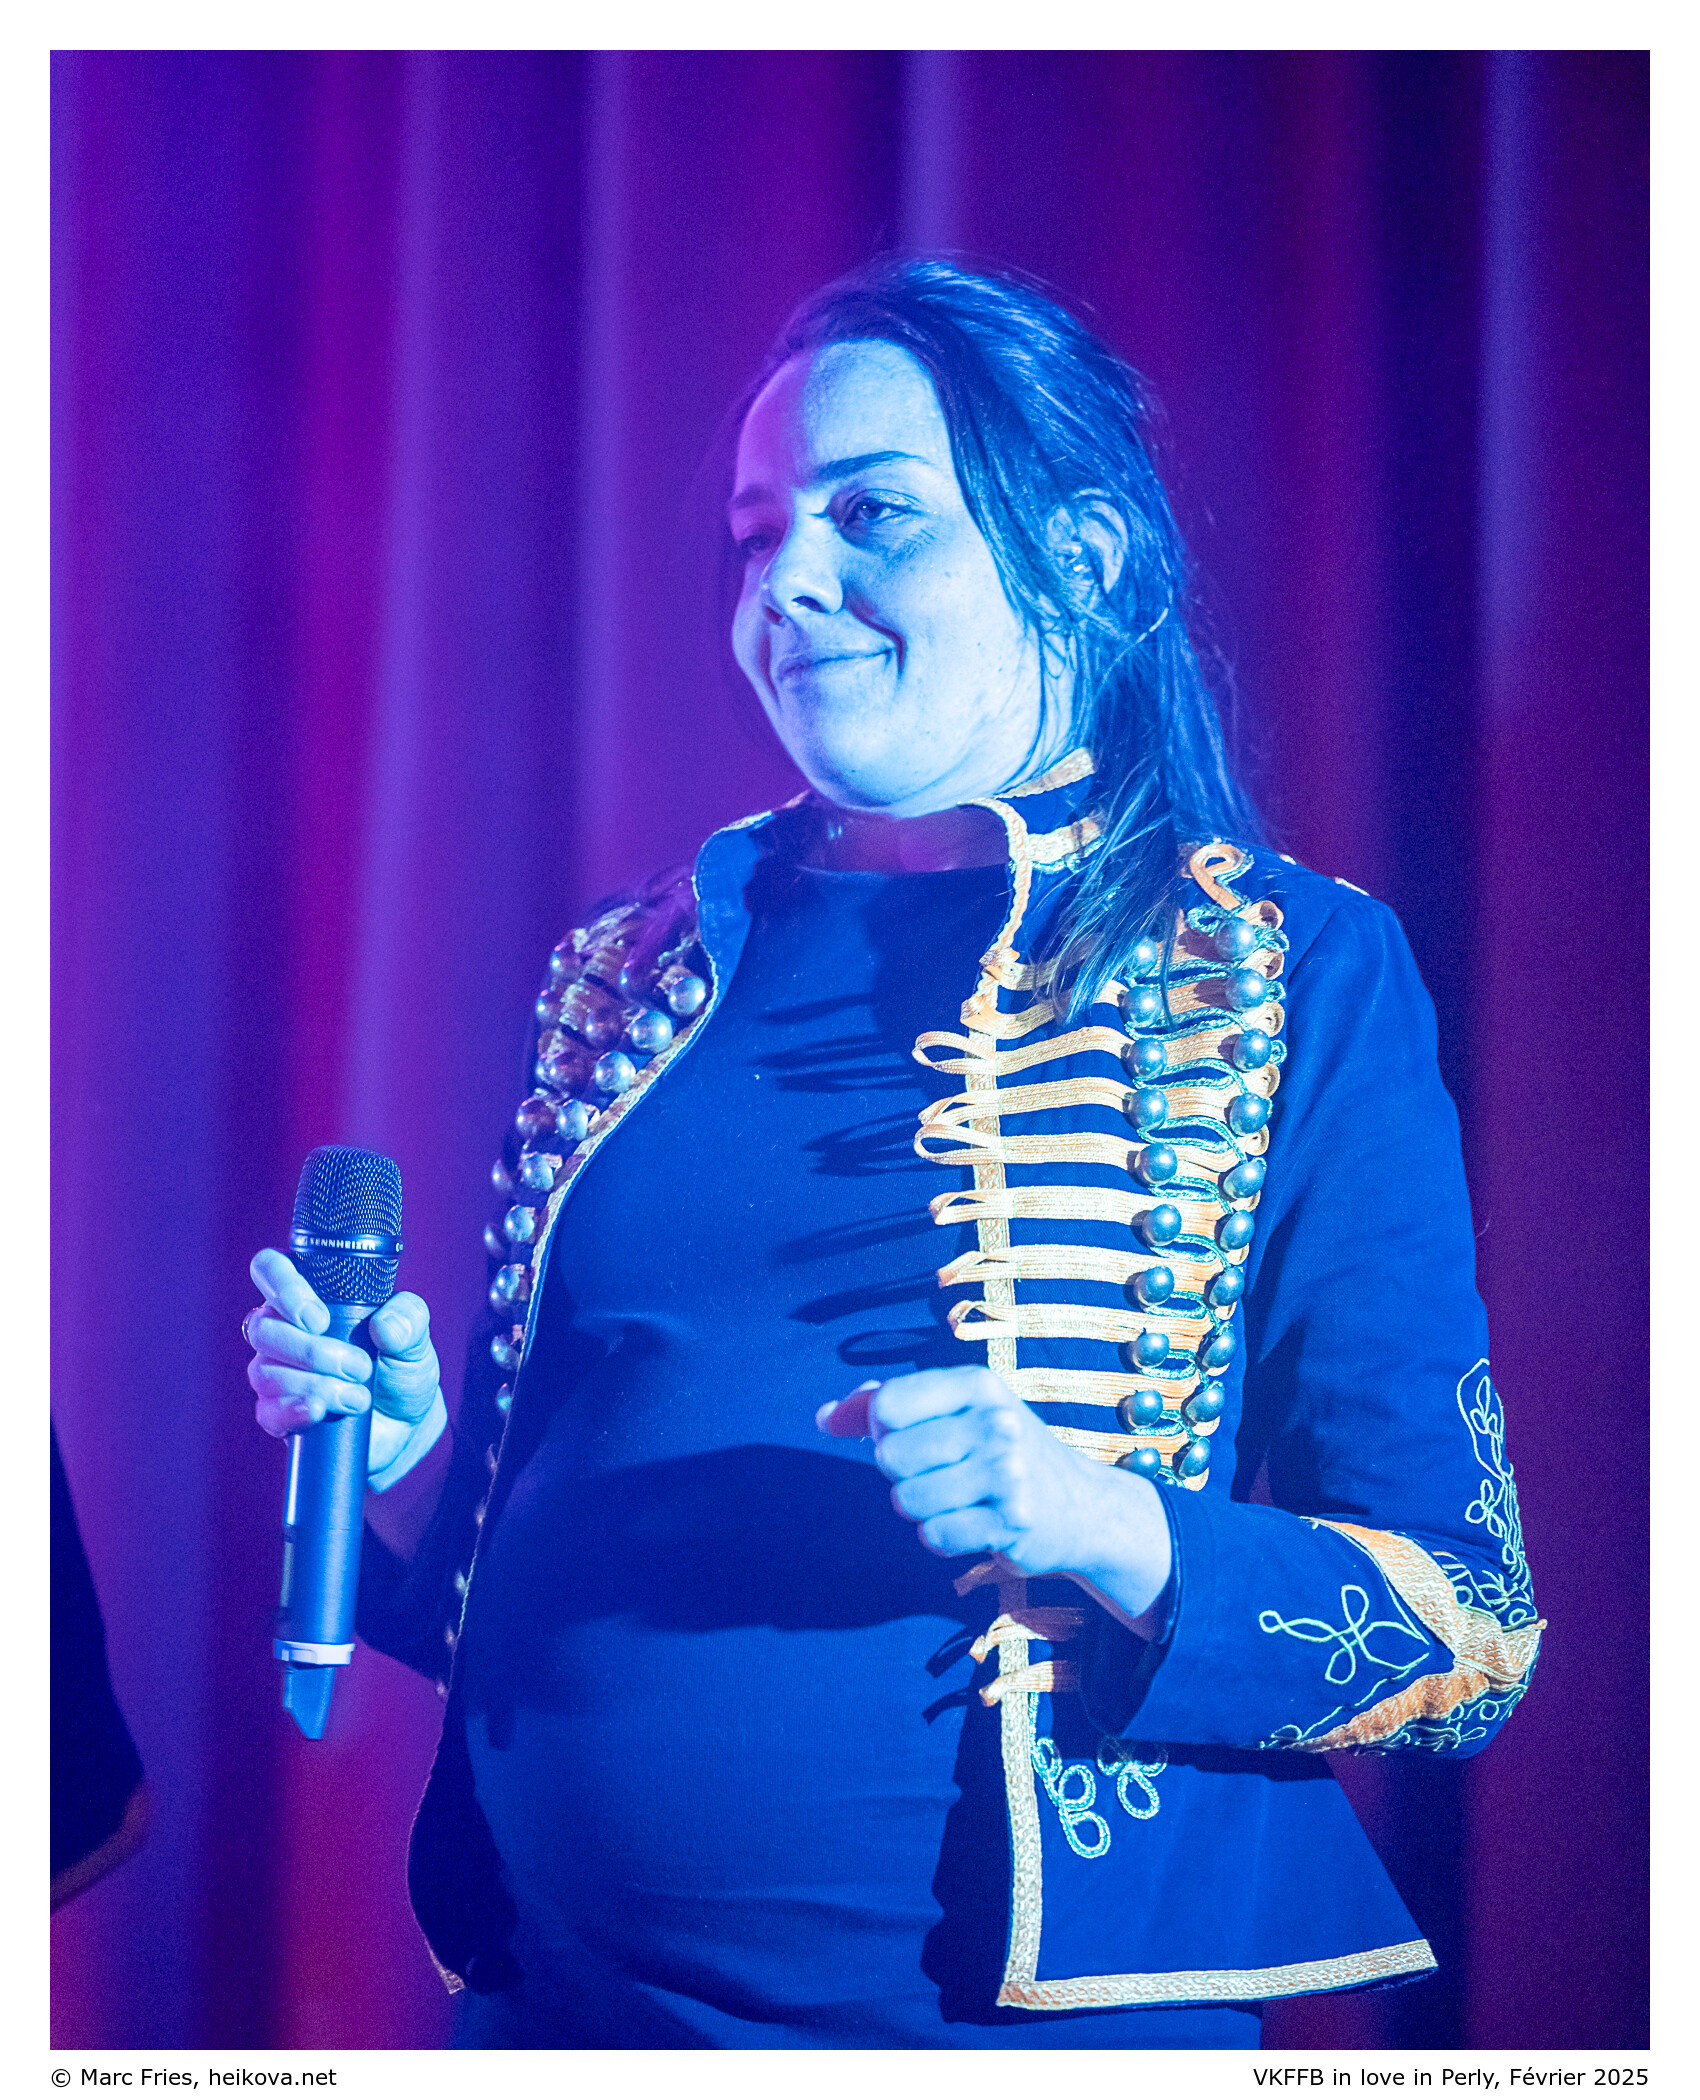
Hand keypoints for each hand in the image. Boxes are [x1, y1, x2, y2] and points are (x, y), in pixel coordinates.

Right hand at [244, 1248, 442, 1481]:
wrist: (405, 1424)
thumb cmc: (401, 1368)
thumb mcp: (415, 1338)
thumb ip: (409, 1317)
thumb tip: (384, 1325)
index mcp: (310, 1297)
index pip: (270, 1270)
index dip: (284, 1288)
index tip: (319, 1318)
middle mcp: (284, 1330)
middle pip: (264, 1328)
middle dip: (312, 1351)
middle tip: (359, 1367)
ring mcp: (275, 1372)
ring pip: (265, 1371)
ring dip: (314, 1384)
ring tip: (358, 1397)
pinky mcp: (277, 1412)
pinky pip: (267, 1411)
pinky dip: (294, 1411)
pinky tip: (319, 1412)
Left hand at [817, 1366, 1171, 1633]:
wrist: (1082, 1505)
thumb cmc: (999, 1451)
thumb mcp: (953, 1411)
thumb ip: (883, 1406)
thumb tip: (825, 1417)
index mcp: (976, 1384)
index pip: (887, 1405)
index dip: (881, 1430)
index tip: (909, 1436)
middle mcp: (996, 1422)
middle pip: (890, 1456)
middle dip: (901, 1474)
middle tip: (939, 1472)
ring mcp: (1008, 1473)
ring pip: (908, 1500)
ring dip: (920, 1508)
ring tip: (956, 1498)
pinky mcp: (1013, 1522)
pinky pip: (934, 1536)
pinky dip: (942, 1536)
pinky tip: (973, 1523)